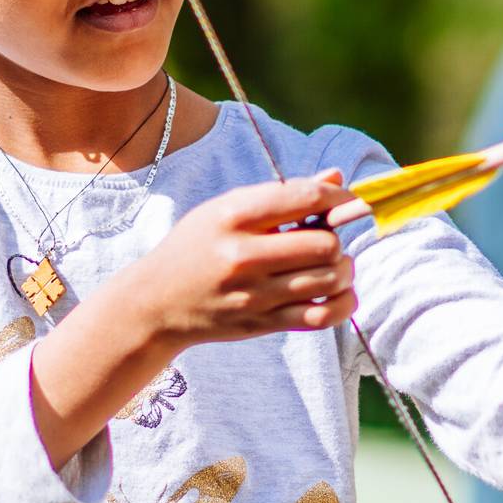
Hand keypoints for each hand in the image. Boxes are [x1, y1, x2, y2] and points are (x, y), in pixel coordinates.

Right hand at [122, 172, 361, 356]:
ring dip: (343, 270)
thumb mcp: (226, 208)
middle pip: (324, 244)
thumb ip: (283, 194)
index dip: (339, 197)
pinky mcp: (261, 324)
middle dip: (337, 238)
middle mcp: (243, 255)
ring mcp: (253, 294)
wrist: (155, 302)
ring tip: (333, 265)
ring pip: (329, 280)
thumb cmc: (197, 246)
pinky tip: (337, 294)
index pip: (305, 198)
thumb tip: (337, 177)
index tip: (346, 200)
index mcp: (233, 215)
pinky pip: (321, 317)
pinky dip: (342, 304)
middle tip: (327, 238)